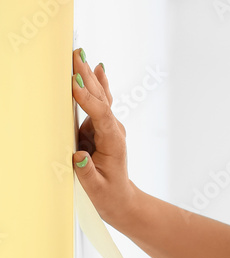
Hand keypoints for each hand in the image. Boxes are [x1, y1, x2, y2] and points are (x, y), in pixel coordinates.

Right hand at [71, 48, 138, 227]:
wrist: (122, 200)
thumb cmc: (109, 196)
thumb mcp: (96, 189)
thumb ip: (87, 173)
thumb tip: (78, 156)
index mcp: (113, 142)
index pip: (101, 115)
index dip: (87, 98)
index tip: (74, 81)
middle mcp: (113, 130)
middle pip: (100, 99)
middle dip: (87, 76)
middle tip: (76, 54)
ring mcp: (108, 127)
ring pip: (98, 97)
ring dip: (88, 75)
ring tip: (79, 53)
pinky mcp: (102, 128)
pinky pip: (98, 102)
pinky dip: (96, 85)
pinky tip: (98, 68)